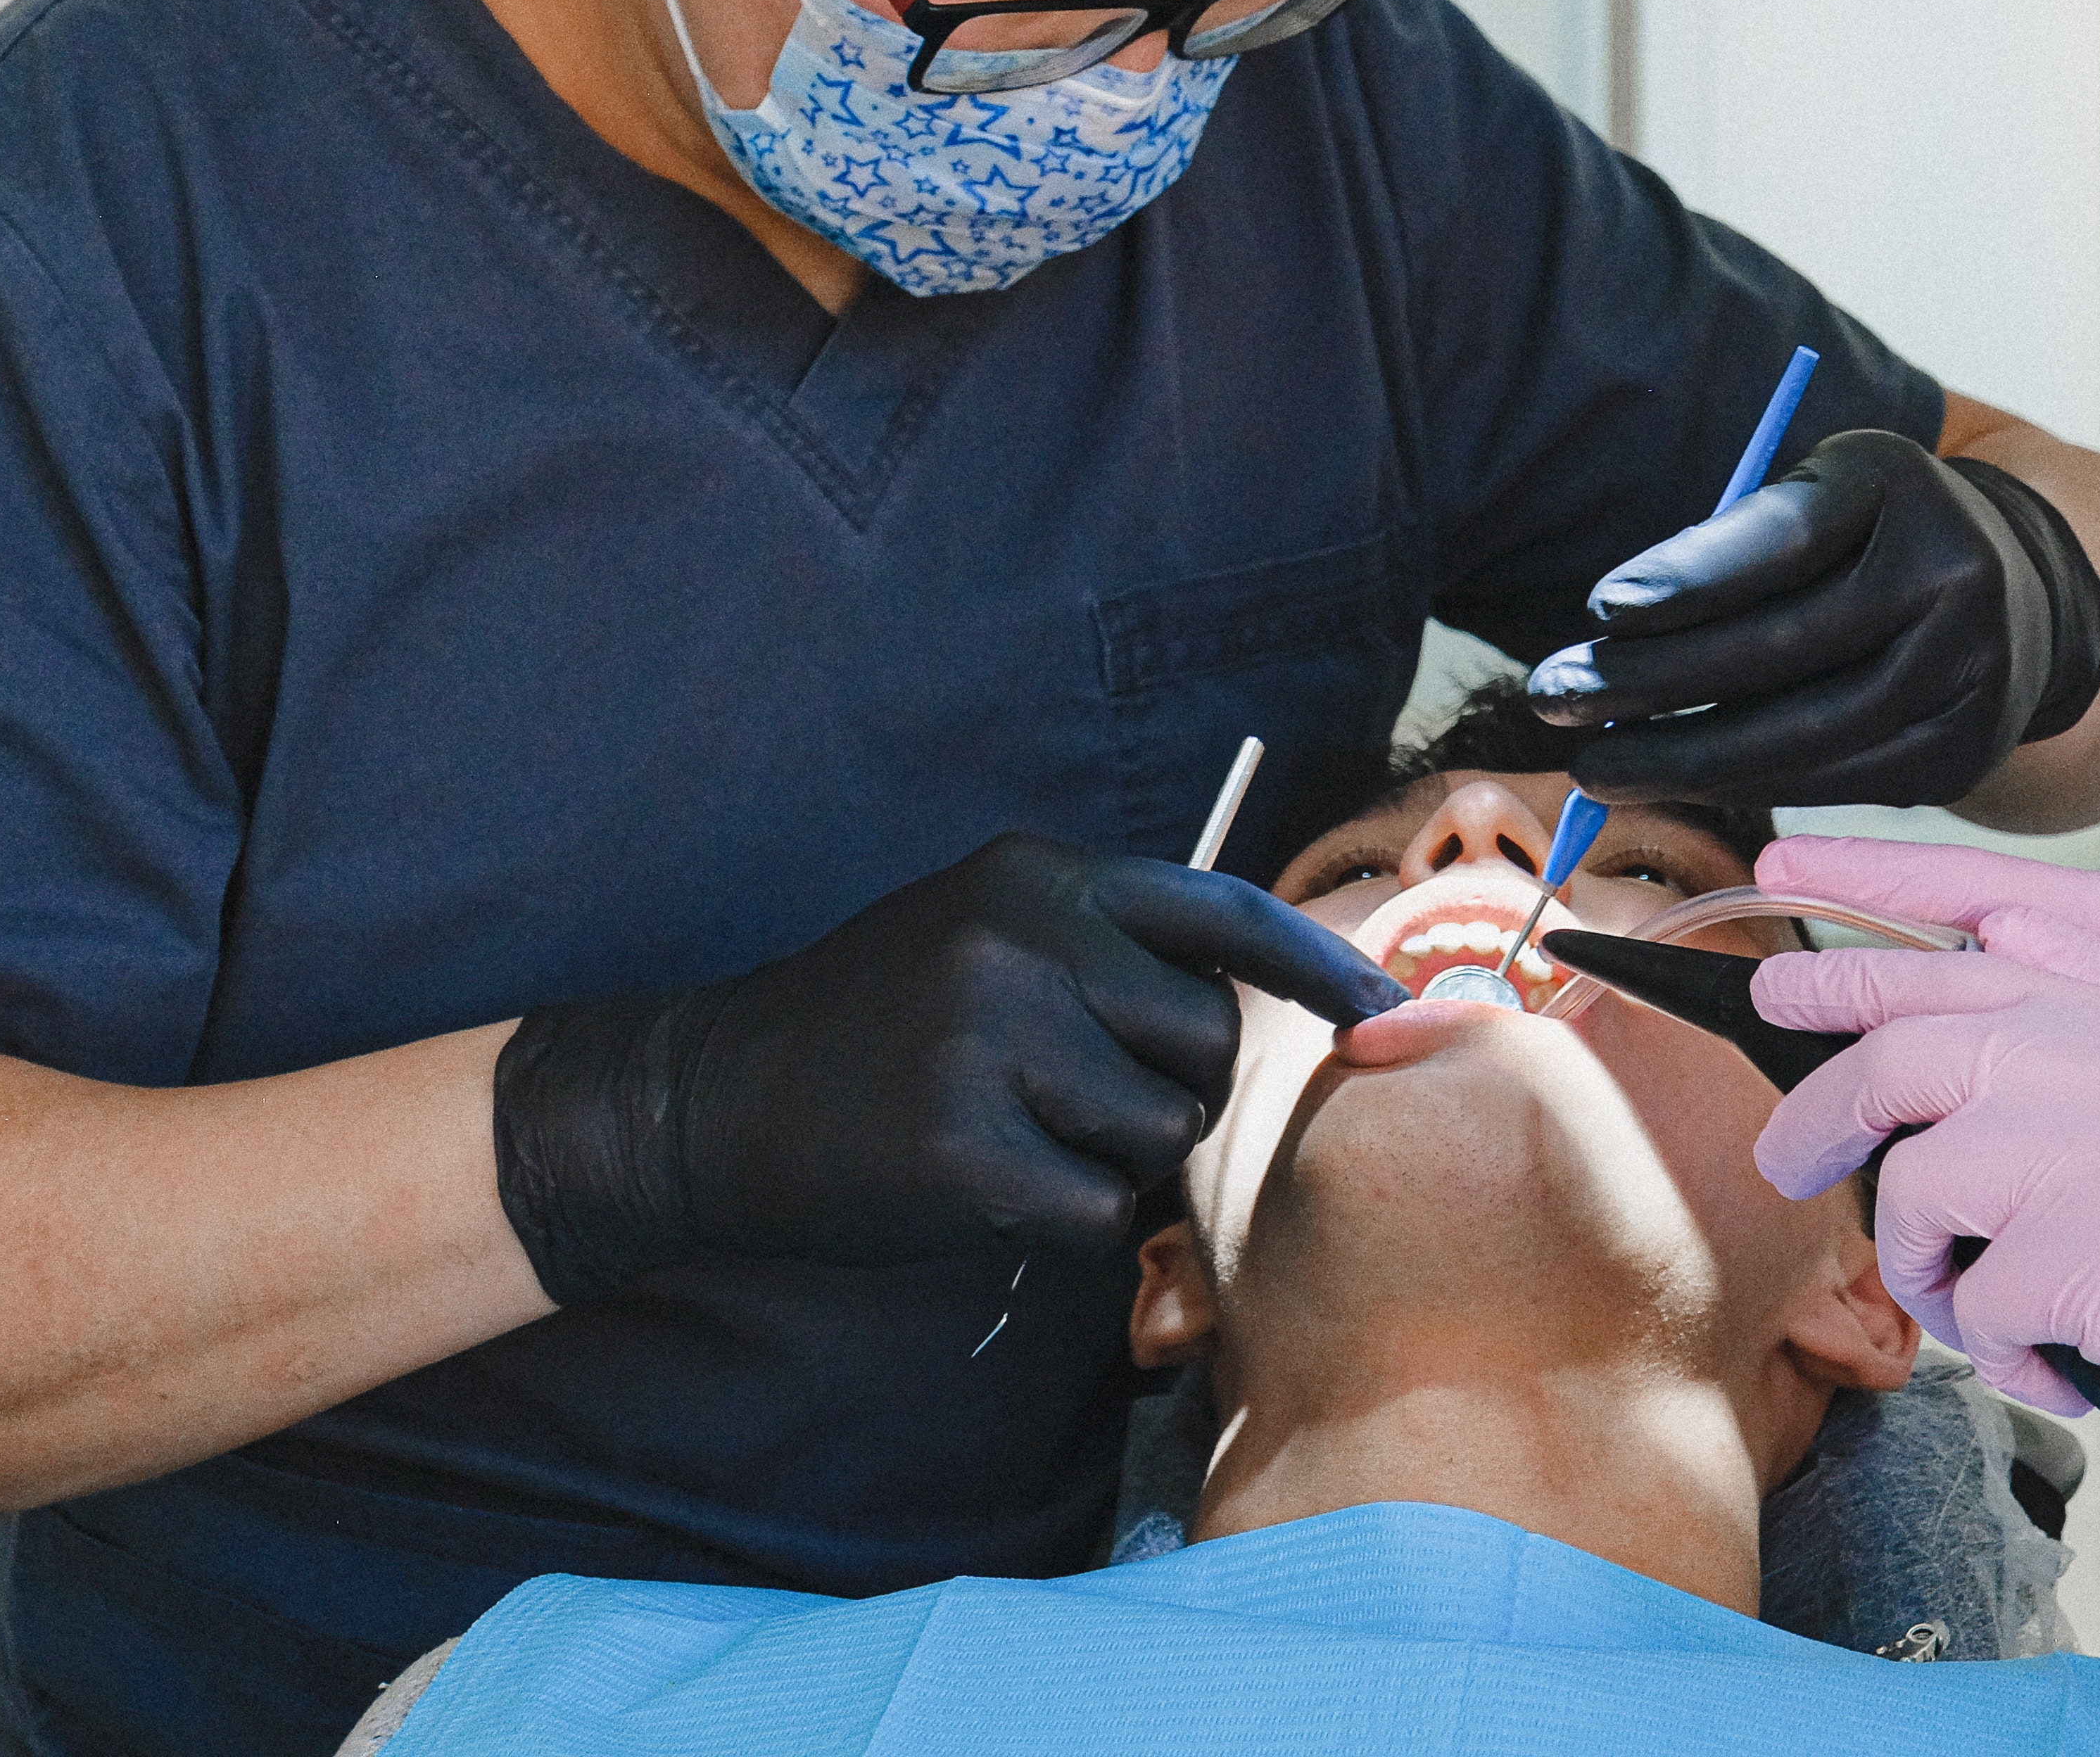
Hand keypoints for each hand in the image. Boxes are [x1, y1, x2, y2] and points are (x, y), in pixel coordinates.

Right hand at [490, 832, 1403, 1300]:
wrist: (708, 1099)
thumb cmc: (869, 1030)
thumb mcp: (980, 932)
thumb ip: (1102, 947)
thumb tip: (1267, 996)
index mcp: (1039, 875)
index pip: (1223, 909)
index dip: (1320, 964)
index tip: (1391, 1012)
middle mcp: (1024, 937)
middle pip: (1210, 1039)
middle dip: (1175, 1089)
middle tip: (1077, 1104)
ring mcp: (991, 1037)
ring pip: (1159, 1131)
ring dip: (1111, 1160)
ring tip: (1012, 1134)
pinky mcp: (965, 1146)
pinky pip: (1096, 1213)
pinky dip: (1057, 1223)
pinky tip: (977, 1188)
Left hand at [1523, 430, 2099, 809]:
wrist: (2021, 597)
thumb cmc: (1872, 533)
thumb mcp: (1817, 491)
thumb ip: (1732, 538)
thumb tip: (1616, 623)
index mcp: (1899, 486)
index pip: (1784, 537)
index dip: (1690, 577)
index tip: (1600, 610)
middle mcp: (1952, 578)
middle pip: (1782, 650)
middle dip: (1652, 684)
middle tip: (1555, 701)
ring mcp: (1968, 675)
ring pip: (1801, 736)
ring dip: (1683, 759)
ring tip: (1595, 765)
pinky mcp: (1961, 753)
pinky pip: (1829, 783)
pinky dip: (1745, 786)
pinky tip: (1677, 780)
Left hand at [1751, 947, 2099, 1659]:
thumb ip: (2088, 1094)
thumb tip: (1941, 1126)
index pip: (1960, 968)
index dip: (1851, 979)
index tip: (1778, 993)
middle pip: (1902, 1054)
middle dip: (1821, 1115)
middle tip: (1785, 1164)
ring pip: (1923, 1186)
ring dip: (1931, 1269)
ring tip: (1998, 1321)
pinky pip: (1985, 1306)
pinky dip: (2013, 1358)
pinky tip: (2084, 1373)